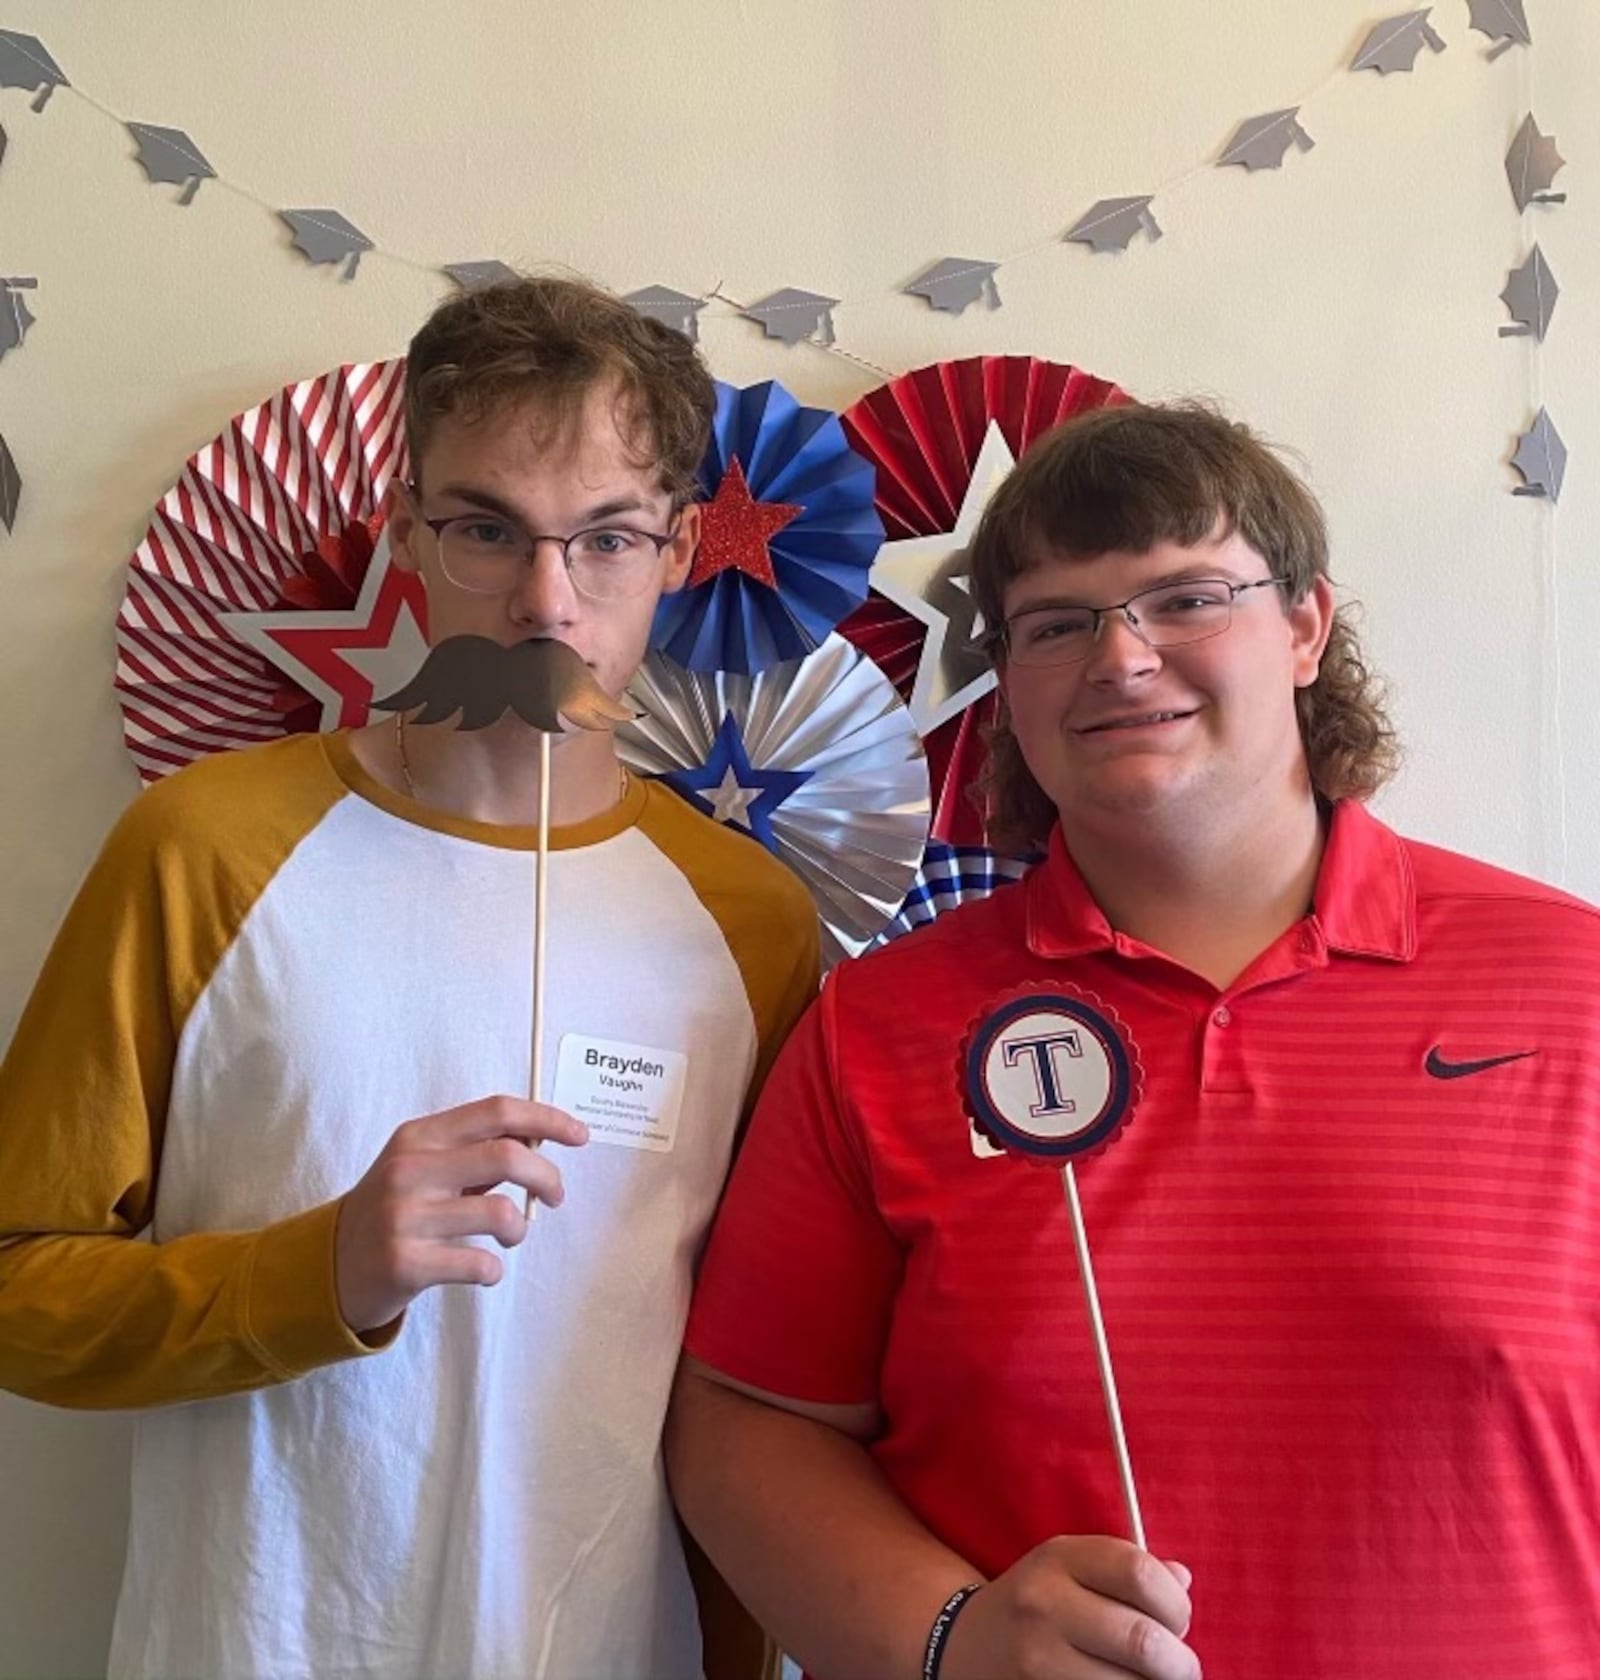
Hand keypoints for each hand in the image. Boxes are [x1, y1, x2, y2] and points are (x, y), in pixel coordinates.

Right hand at [334, 1095, 587, 1332]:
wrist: (329, 1266)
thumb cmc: (394, 1209)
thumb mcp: (423, 1165)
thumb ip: (474, 1149)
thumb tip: (540, 1134)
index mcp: (419, 1136)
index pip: (496, 1112)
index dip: (546, 1118)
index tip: (578, 1135)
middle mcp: (410, 1169)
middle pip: (507, 1156)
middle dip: (547, 1176)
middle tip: (556, 1195)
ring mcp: (404, 1216)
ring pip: (500, 1213)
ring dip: (519, 1229)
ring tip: (510, 1236)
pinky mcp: (406, 1263)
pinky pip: (480, 1264)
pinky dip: (494, 1269)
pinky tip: (483, 1268)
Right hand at [942, 1536, 1196, 1679]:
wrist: (966, 1645)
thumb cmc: (1038, 1603)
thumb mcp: (1071, 1567)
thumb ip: (1128, 1570)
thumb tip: (1182, 1581)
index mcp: (1059, 1558)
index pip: (1139, 1573)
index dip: (1176, 1604)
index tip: (1179, 1621)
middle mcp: (1044, 1604)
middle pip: (1142, 1640)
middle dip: (1180, 1663)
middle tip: (1183, 1668)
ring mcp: (1038, 1659)